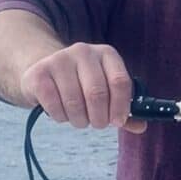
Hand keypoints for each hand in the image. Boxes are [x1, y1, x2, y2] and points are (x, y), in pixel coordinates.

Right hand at [20, 42, 145, 133]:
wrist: (44, 69)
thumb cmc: (81, 83)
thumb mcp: (105, 88)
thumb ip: (122, 107)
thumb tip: (141, 127)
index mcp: (106, 53)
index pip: (120, 81)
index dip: (121, 106)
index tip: (118, 121)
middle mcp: (84, 51)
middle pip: (97, 93)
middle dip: (100, 118)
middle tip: (97, 123)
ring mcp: (60, 59)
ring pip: (75, 102)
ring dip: (80, 120)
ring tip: (80, 118)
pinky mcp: (39, 73)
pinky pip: (53, 105)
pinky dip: (60, 117)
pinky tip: (62, 112)